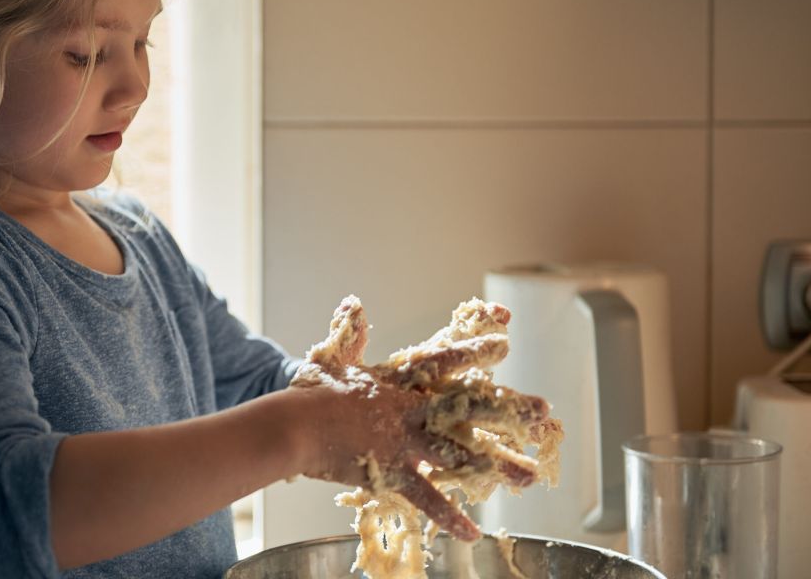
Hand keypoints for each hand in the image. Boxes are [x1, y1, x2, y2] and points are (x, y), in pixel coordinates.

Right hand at [288, 296, 557, 541]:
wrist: (292, 427)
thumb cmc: (310, 392)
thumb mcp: (334, 358)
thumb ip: (350, 332)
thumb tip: (353, 303)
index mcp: (398, 380)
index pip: (442, 362)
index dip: (473, 353)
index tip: (503, 346)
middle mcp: (409, 408)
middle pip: (468, 407)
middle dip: (508, 408)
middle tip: (543, 411)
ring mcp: (404, 441)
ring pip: (460, 454)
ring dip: (497, 466)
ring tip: (528, 477)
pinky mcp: (392, 472)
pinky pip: (427, 497)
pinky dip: (448, 515)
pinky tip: (472, 532)